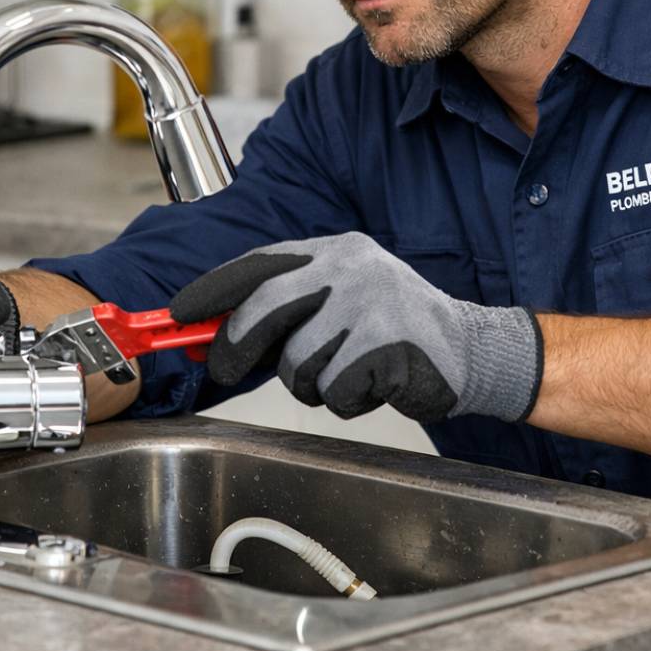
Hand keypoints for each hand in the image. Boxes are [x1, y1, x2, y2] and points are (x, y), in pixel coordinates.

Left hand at [170, 232, 541, 422]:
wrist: (471, 350)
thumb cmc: (393, 330)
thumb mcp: (342, 298)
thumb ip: (287, 309)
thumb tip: (216, 337)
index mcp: (334, 250)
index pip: (259, 263)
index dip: (214, 288)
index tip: (178, 312)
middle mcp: (350, 268)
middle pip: (265, 307)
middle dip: (235, 346)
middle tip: (221, 370)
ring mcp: (371, 303)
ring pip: (297, 361)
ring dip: (311, 383)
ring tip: (345, 373)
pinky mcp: (387, 344)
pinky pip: (335, 389)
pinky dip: (347, 400)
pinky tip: (373, 385)